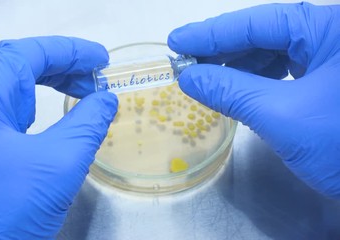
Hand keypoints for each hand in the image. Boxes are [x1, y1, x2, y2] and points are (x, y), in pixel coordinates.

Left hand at [0, 36, 117, 238]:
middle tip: (88, 83)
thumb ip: (88, 123)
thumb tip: (104, 100)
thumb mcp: (59, 164)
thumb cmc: (0, 216)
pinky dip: (1, 97)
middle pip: (7, 62)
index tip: (99, 59)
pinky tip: (18, 113)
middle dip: (54, 69)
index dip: (70, 52)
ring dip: (28, 81)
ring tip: (61, 95)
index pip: (26, 53)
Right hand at [168, 2, 339, 197]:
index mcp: (332, 29)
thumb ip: (232, 91)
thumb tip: (189, 77)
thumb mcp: (282, 116)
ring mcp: (336, 58)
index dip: (212, 32)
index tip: (177, 41)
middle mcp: (335, 36)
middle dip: (224, 51)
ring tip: (207, 79)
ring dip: (238, 66)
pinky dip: (258, 80)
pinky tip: (238, 89)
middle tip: (187, 64)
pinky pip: (287, 70)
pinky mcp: (332, 81)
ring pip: (276, 52)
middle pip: (267, 34)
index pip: (260, 21)